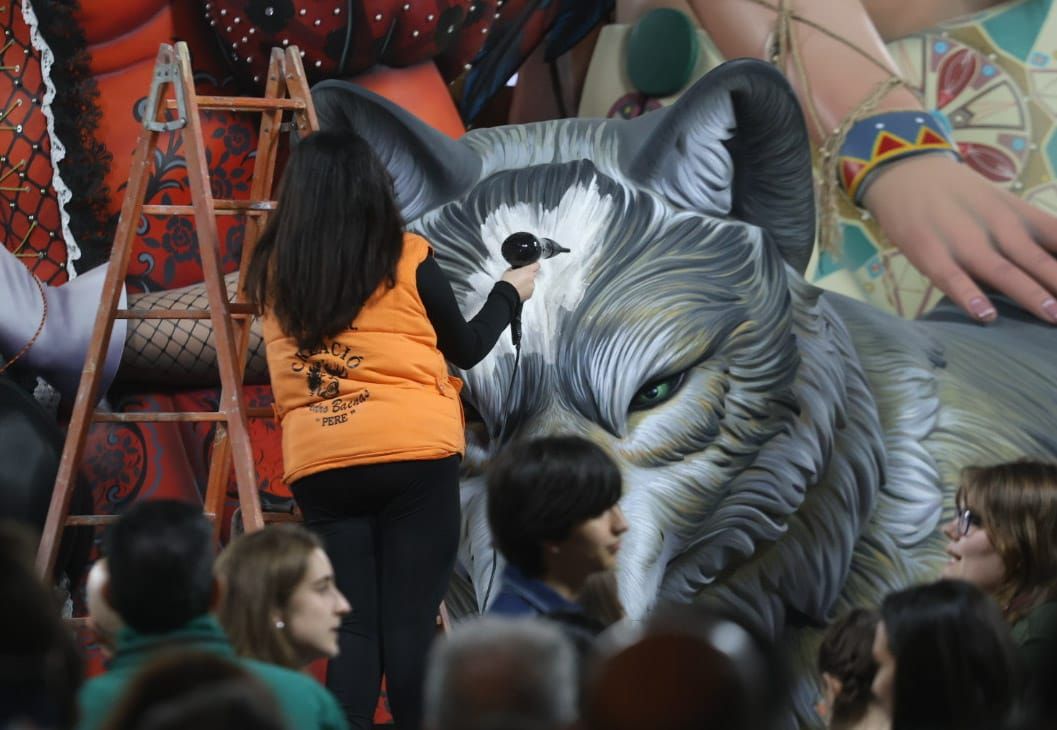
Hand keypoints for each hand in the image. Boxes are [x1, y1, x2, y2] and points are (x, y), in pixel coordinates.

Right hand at [500, 262, 540, 301]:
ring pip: (531, 283)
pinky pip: (529, 290)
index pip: (536, 265)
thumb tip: (516, 269)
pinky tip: (518, 290)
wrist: (506, 294)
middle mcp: (531, 279)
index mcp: (528, 271)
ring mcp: (531, 287)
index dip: (533, 265)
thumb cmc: (507, 282)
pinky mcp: (530, 294)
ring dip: (526, 283)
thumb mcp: (509, 271)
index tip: (531, 266)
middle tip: (520, 277)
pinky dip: (525, 290)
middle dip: (528, 275)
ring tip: (517, 285)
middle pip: (533, 275)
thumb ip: (516, 269)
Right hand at [862, 154, 1056, 323]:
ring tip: (1053, 315)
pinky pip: (951, 277)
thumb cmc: (957, 193)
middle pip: (1039, 259)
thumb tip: (1054, 256)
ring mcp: (962, 240)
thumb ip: (1031, 232)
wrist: (905, 169)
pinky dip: (968, 295)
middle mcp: (997, 226)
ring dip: (1030, 294)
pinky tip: (984, 314)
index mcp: (1018, 214)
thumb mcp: (1001, 203)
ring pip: (1002, 270)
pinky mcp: (929, 251)